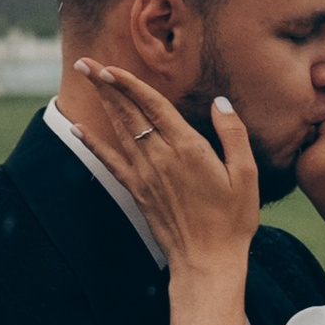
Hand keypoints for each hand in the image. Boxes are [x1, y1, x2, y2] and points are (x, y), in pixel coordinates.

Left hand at [70, 60, 259, 279]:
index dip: (130, 84)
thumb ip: (232, 134)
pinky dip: (93, 143)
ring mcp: (145, 175)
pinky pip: (110, 161)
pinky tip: (79, 128)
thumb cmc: (233, 220)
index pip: (153, 106)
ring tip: (87, 80)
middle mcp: (161, 157)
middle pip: (129, 112)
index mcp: (188, 148)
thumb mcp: (246, 174)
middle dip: (106, 84)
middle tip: (86, 62)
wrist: (207, 262)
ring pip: (119, 129)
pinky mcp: (137, 192)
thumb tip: (220, 102)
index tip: (111, 66)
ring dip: (102, 102)